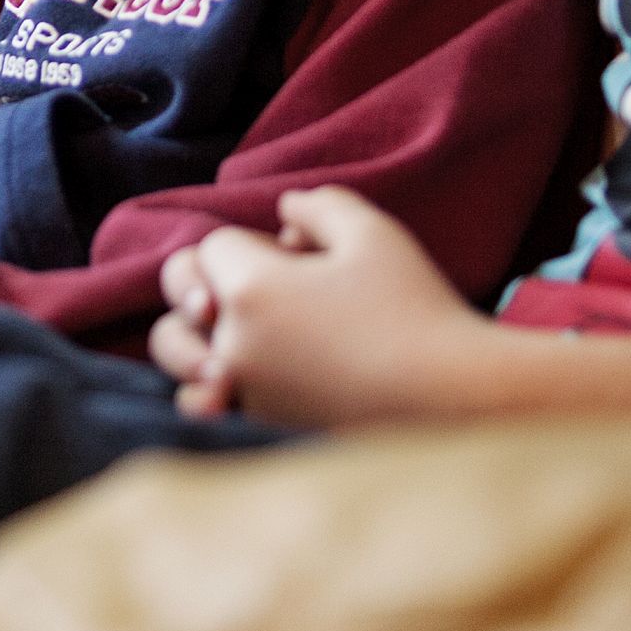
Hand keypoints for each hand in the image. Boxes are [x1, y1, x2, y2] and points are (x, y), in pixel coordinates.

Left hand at [154, 187, 487, 430]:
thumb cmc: (416, 307)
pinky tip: (225, 385)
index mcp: (251, 286)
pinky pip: (199, 405)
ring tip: (224, 327)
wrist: (455, 398)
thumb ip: (318, 205)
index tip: (302, 257)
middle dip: (209, 274)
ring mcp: (242, 388)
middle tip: (259, 284)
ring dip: (192, 329)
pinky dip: (203, 391)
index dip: (255, 243)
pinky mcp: (258, 425)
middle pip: (181, 287)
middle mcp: (232, 339)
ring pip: (175, 347)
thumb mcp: (372, 232)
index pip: (216, 245)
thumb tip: (284, 211)